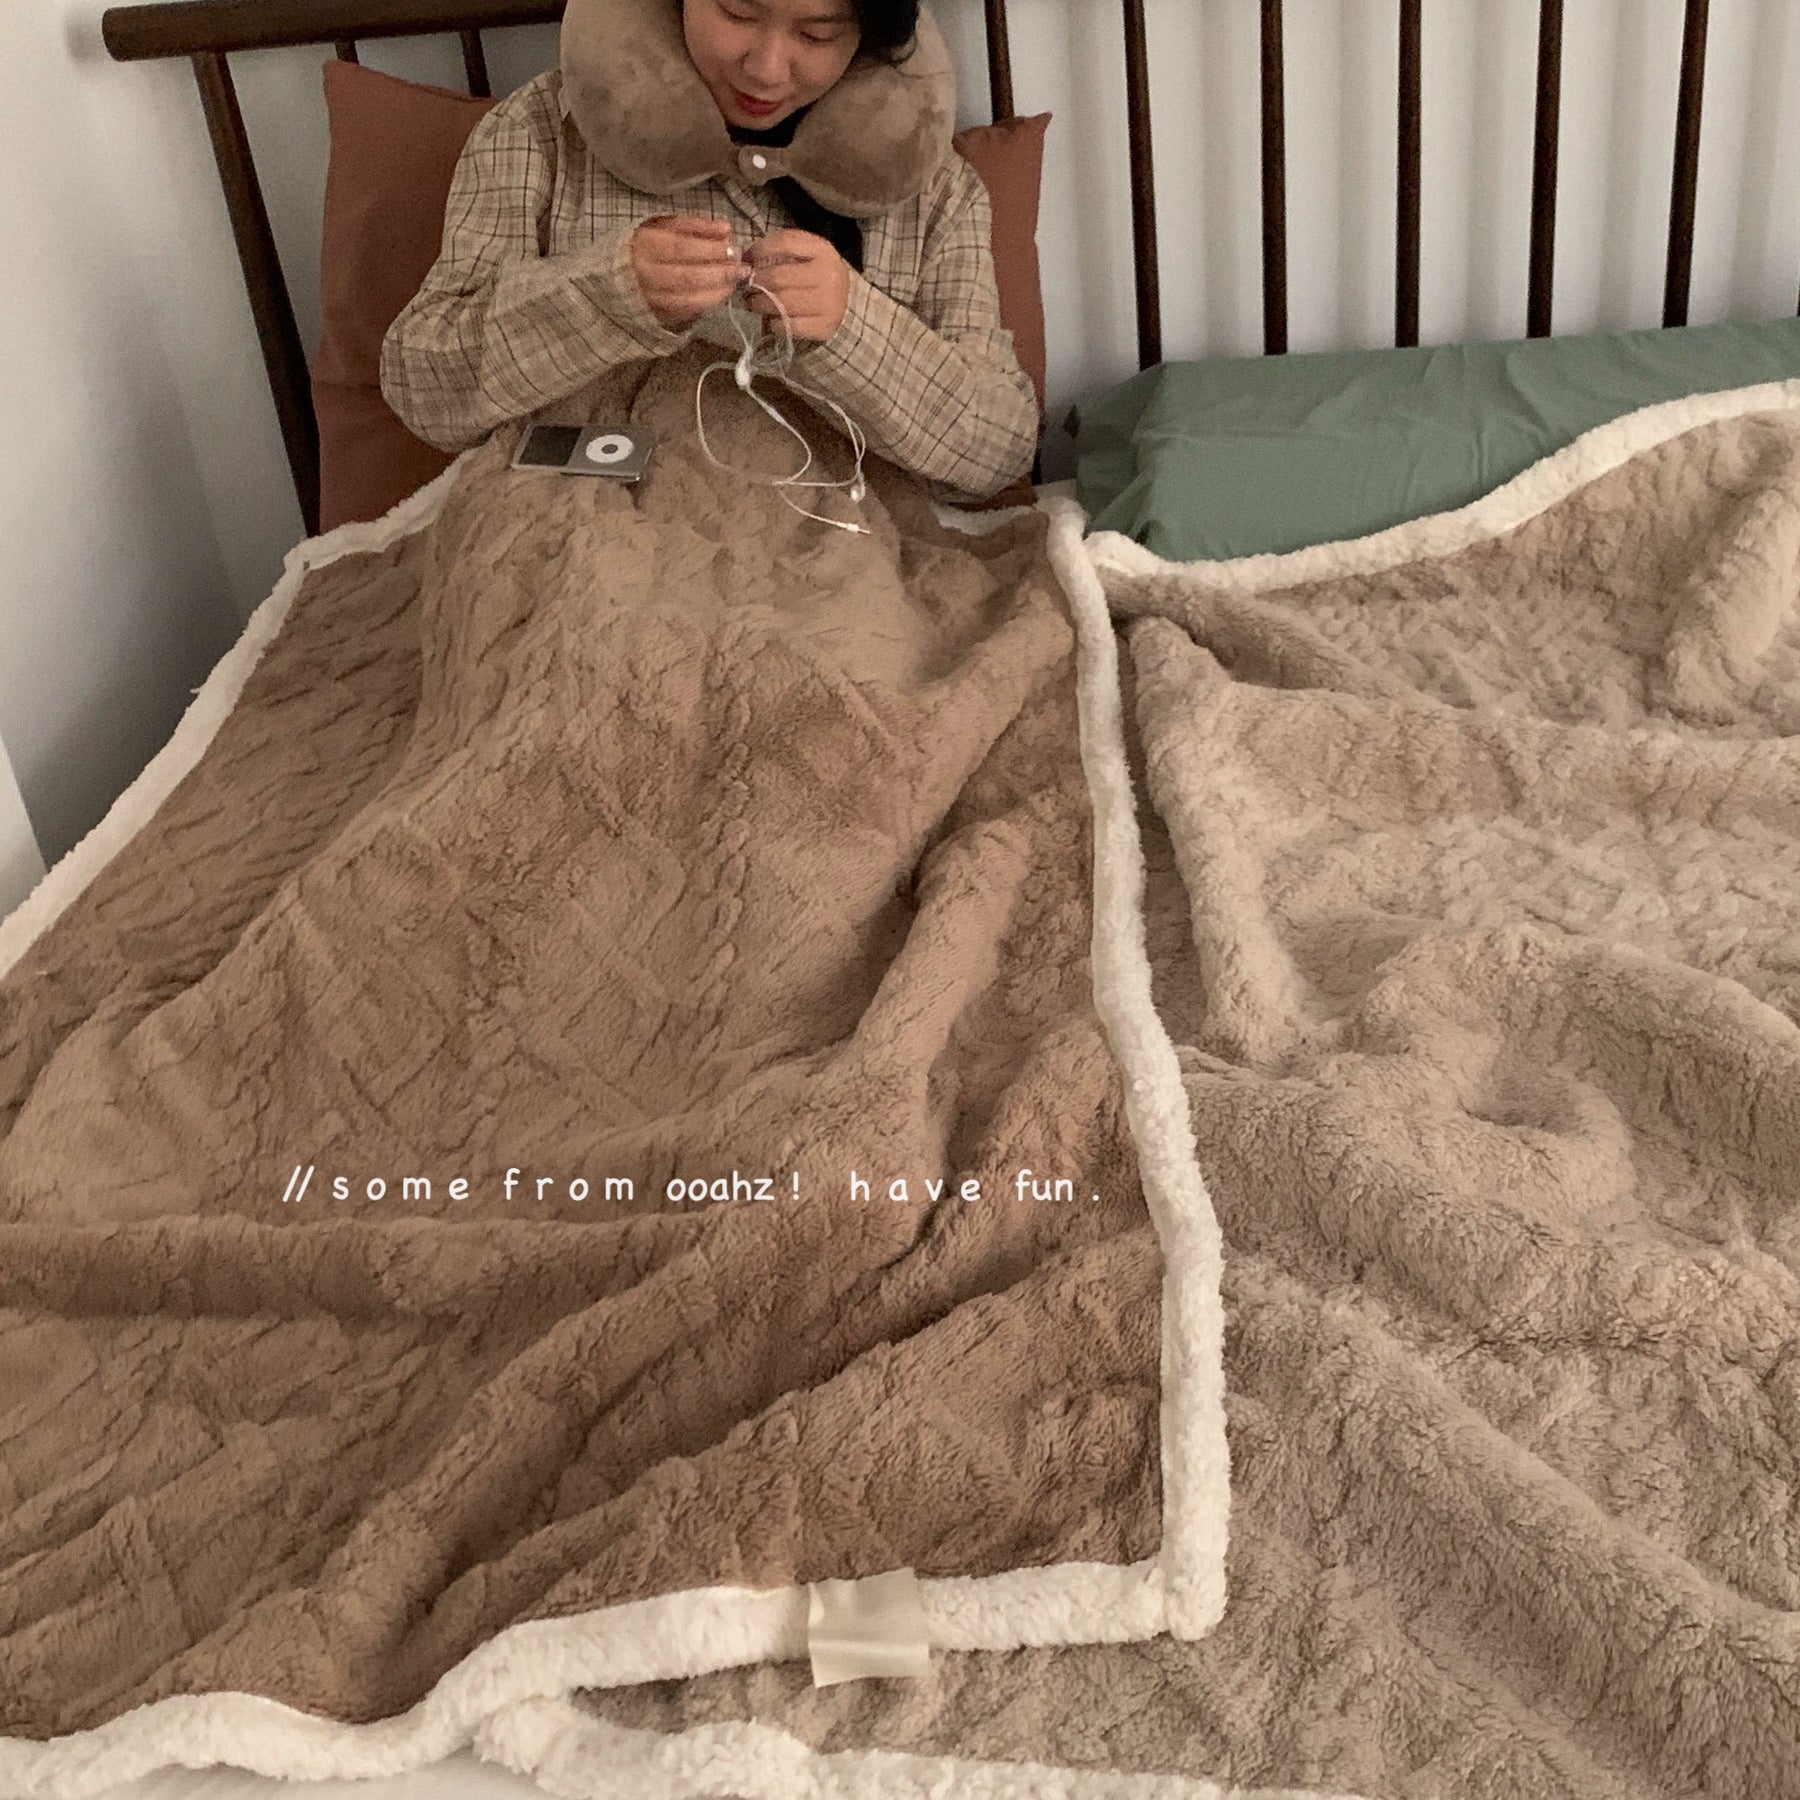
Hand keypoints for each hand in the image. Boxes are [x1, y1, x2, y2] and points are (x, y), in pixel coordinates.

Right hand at [630, 214, 741, 329]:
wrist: (614, 276)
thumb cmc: (643, 244)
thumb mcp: (661, 225)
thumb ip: (693, 225)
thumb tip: (725, 229)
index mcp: (644, 245)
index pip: (681, 248)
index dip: (709, 250)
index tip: (731, 249)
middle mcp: (645, 274)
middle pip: (688, 276)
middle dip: (719, 273)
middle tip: (741, 269)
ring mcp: (650, 299)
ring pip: (689, 299)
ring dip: (718, 292)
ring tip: (735, 281)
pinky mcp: (656, 316)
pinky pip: (686, 313)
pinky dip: (707, 304)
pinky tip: (721, 294)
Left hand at [743, 229, 850, 343]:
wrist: (848, 303)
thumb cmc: (817, 276)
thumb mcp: (807, 255)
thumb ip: (782, 253)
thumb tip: (747, 262)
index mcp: (822, 250)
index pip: (784, 243)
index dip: (759, 250)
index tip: (747, 260)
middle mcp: (827, 274)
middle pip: (779, 277)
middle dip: (756, 283)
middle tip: (747, 289)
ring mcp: (828, 301)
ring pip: (782, 303)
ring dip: (760, 304)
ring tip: (754, 304)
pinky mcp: (825, 325)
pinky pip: (790, 326)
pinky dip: (775, 324)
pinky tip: (772, 321)